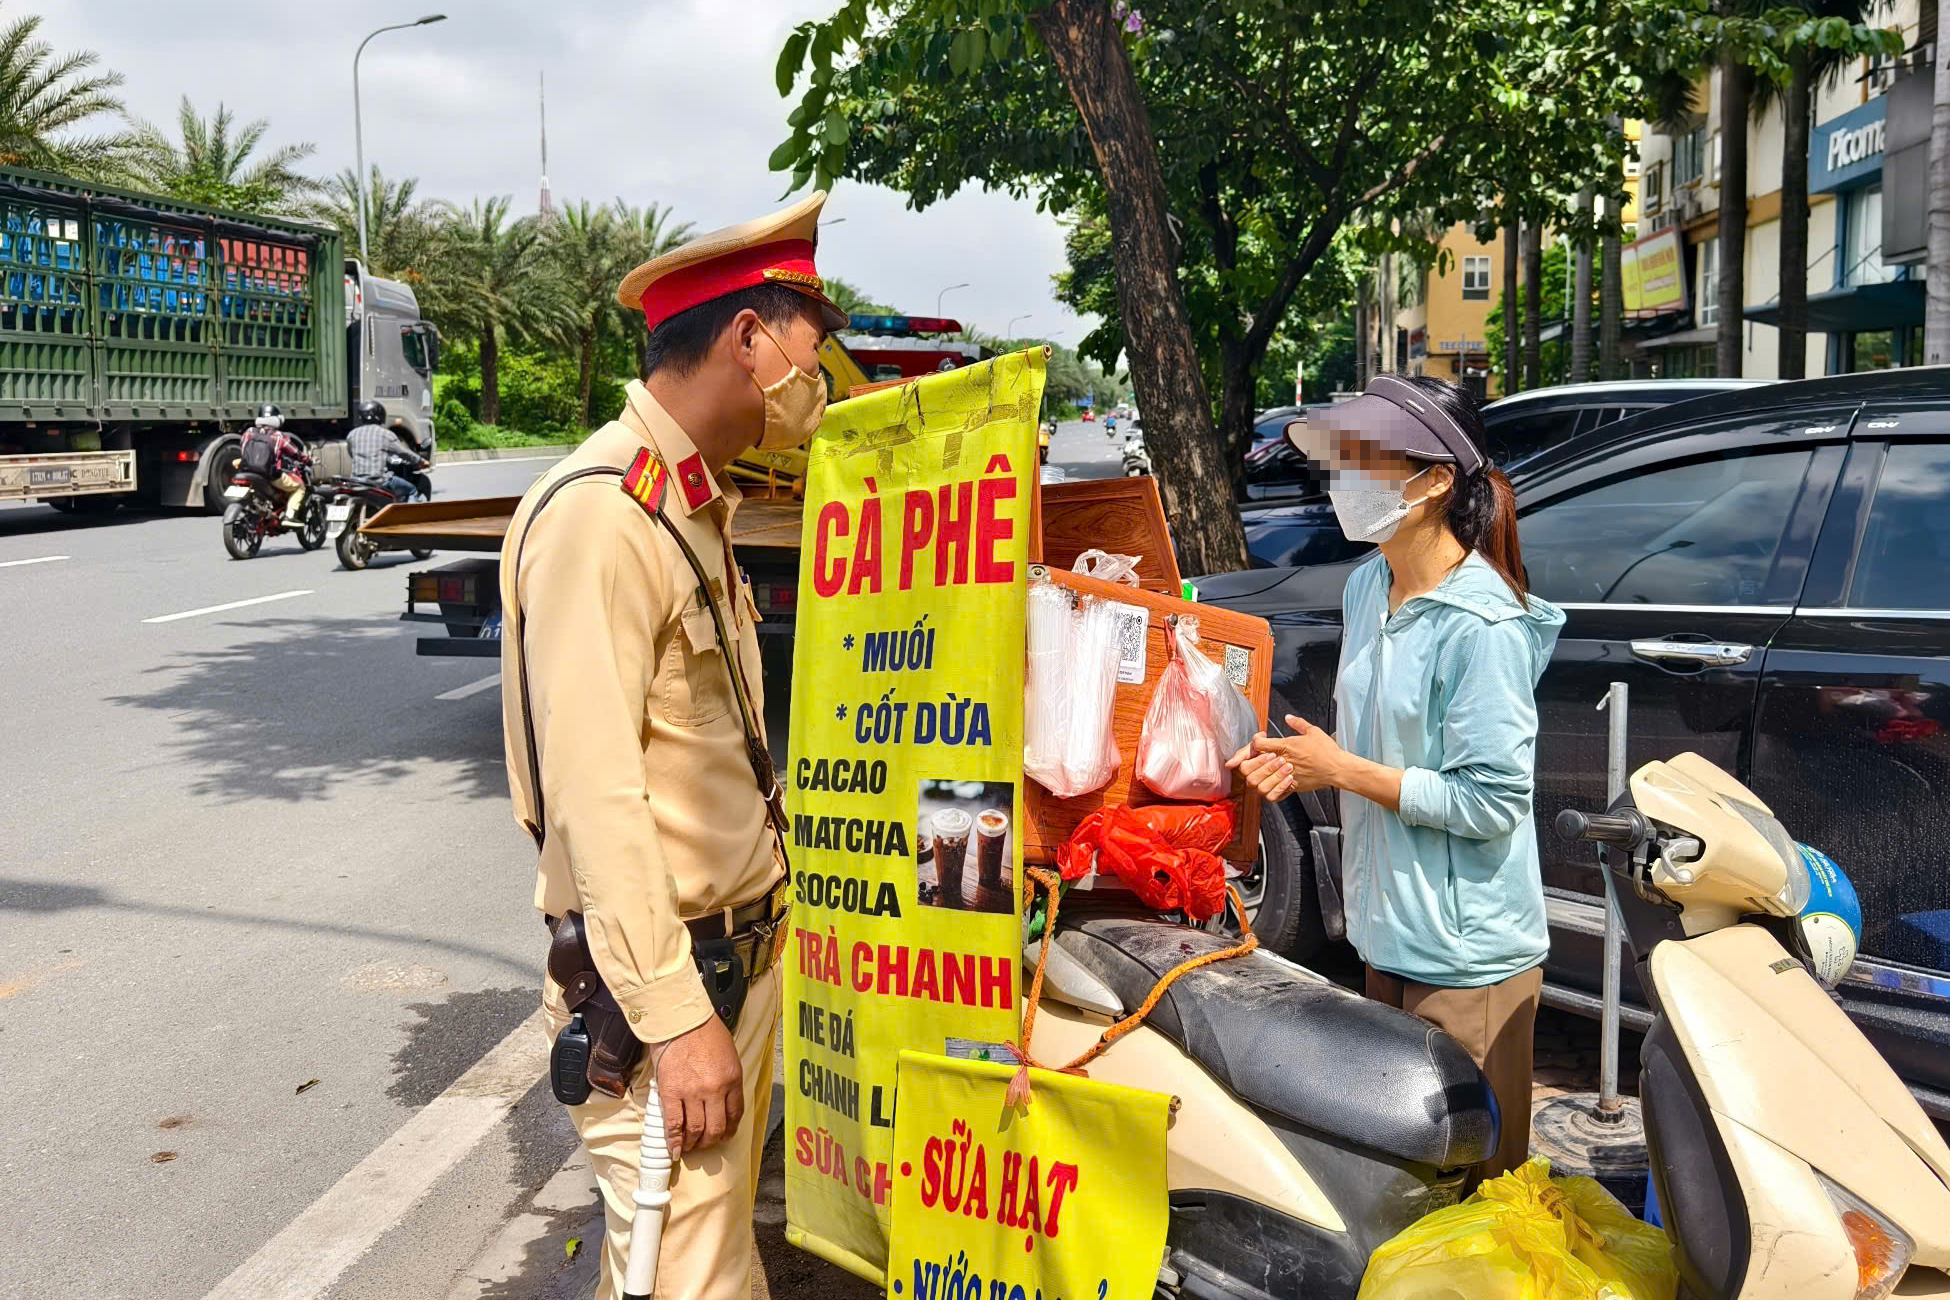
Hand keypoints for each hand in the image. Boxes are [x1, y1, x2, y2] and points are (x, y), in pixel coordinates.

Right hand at [649, 1014, 742, 1156]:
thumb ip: (728, 1078)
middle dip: (711, 1141)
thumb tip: (722, 1100)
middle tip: (705, 1144)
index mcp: (733, 1079)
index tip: (725, 1135)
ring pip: (696, 1130)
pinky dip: (674, 1140)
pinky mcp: (671, 1093)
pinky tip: (674, 1148)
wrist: (680, 1020)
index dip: (730, 1129)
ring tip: (689, 1146)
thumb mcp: (728, 1054)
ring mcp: (693, 1093)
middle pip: (716, 1127)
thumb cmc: (704, 1031)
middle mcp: (715, 1090)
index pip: (735, 1114)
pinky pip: (674, 1123)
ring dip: (693, 1143)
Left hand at [1227, 714, 1346, 796]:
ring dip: (1258, 776)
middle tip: (1255, 758)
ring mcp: (1286, 776)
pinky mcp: (1292, 787)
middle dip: (1250, 762)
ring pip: (1259, 782)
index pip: (1258, 743)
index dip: (1255, 741)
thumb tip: (1288, 718)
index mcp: (1286, 746)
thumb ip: (1298, 724)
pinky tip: (1272, 783)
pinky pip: (1273, 794)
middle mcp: (1283, 761)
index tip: (1261, 740)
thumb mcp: (1313, 731)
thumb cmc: (1326, 750)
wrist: (1337, 768)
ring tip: (1263, 771)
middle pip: (1252, 765)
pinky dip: (1269, 790)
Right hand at [1227, 735, 1295, 802]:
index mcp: (1252, 763)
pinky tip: (1290, 777)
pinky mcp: (1273, 795)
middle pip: (1250, 777)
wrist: (1304, 763)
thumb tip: (1256, 739)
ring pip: (1261, 788)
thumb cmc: (1291, 751)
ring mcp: (1263, 786)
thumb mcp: (1278, 743)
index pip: (1243, 766)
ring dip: (1276, 776)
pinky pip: (1272, 796)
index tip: (1266, 753)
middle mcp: (1255, 776)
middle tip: (1281, 759)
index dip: (1253, 762)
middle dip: (1267, 768)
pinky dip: (1281, 786)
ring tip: (1288, 767)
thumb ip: (1263, 741)